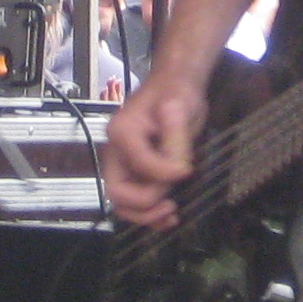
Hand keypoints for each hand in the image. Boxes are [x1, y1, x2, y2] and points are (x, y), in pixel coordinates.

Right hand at [102, 70, 208, 227]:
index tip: (187, 170)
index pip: (140, 165)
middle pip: (118, 194)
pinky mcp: (133, 172)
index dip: (164, 173)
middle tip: (172, 201)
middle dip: (146, 203)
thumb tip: (179, 172)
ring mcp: (122, 164)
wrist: (175, 85)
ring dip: (146, 215)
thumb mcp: (179, 111)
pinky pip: (133, 201)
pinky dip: (148, 214)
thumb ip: (176, 142)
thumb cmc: (176, 92)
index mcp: (122, 132)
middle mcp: (115, 151)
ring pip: (123, 203)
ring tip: (171, 214)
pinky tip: (168, 216)